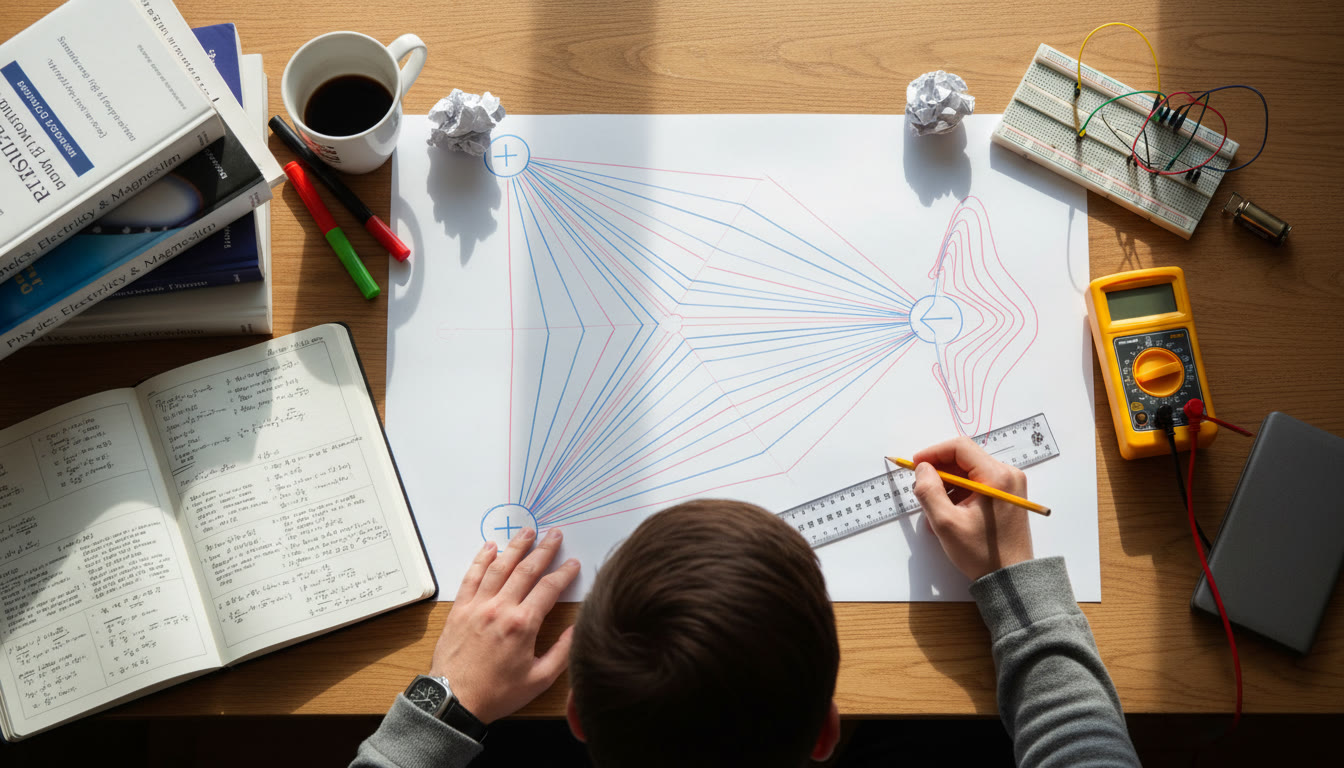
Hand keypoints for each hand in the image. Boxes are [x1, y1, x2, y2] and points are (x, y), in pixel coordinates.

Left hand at [429, 527, 579, 723]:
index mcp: (523, 624)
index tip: (573, 563)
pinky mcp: (459, 610)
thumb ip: (562, 652)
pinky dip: (481, 559)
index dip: (564, 572)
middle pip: (526, 570)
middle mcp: (500, 608)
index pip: (549, 588)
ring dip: (515, 547)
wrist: (454, 701)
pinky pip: (471, 577)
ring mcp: (477, 606)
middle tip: (554, 535)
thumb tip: (576, 628)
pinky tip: (490, 547)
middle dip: (543, 550)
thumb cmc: (497, 694)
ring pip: (499, 567)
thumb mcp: (539, 680)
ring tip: (527, 531)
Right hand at [911, 437, 1033, 581]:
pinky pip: (977, 484)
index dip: (933, 453)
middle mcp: (1008, 475)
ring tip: (936, 510)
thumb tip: (922, 469)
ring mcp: (1010, 485)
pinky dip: (960, 494)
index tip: (914, 466)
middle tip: (923, 491)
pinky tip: (950, 514)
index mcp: (997, 477)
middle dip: (940, 473)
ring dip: (948, 486)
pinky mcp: (1007, 496)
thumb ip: (929, 491)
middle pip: (964, 459)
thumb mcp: (946, 523)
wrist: (1011, 578)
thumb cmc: (981, 553)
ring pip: (969, 472)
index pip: (959, 447)